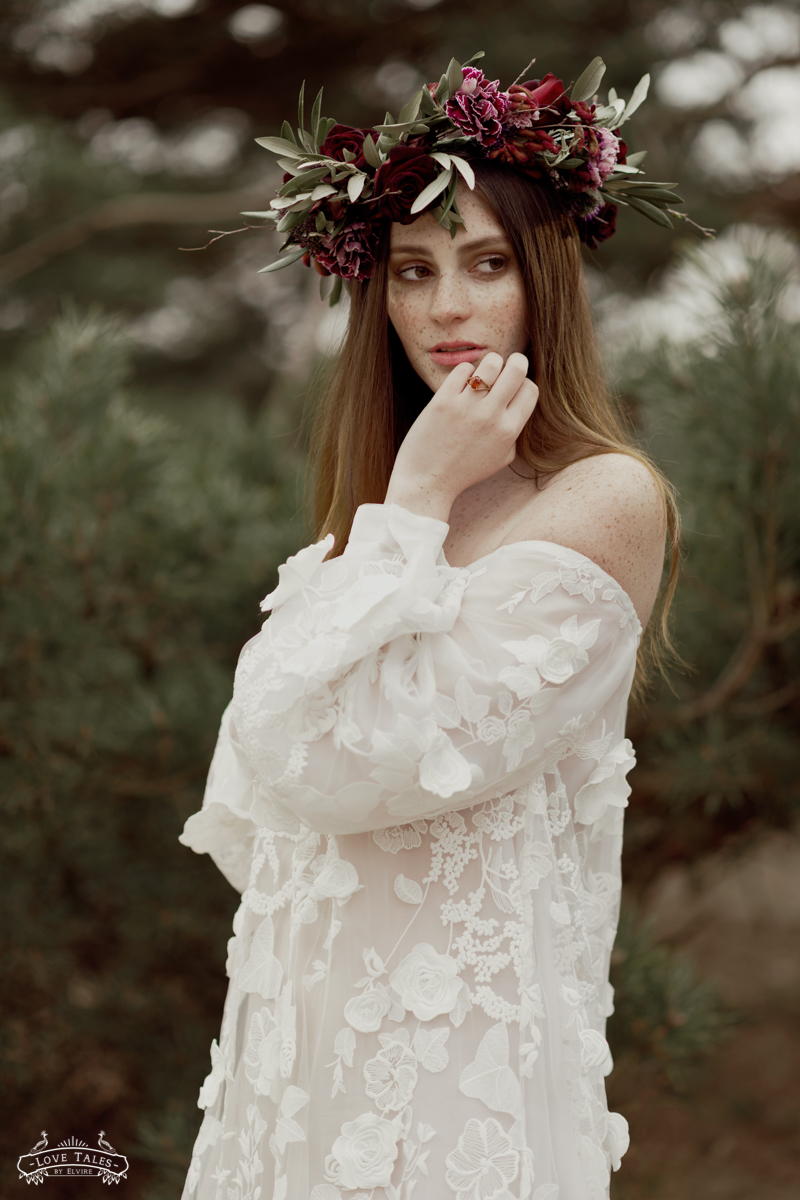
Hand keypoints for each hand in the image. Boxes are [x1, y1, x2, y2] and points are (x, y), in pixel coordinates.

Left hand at [384, 351, 538, 520]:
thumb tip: (515, 406)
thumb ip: (513, 432)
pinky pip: (463, 369)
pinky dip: (464, 371)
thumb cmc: (464, 471)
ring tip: (481, 374)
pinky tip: (460, 383)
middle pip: (517, 368)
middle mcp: (491, 417)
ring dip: (489, 363)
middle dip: (515, 362)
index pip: (531, 389)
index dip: (524, 384)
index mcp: (508, 431)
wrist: (428, 481)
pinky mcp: (443, 401)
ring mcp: (467, 407)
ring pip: (491, 362)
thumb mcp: (500, 458)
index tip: (512, 388)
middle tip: (504, 368)